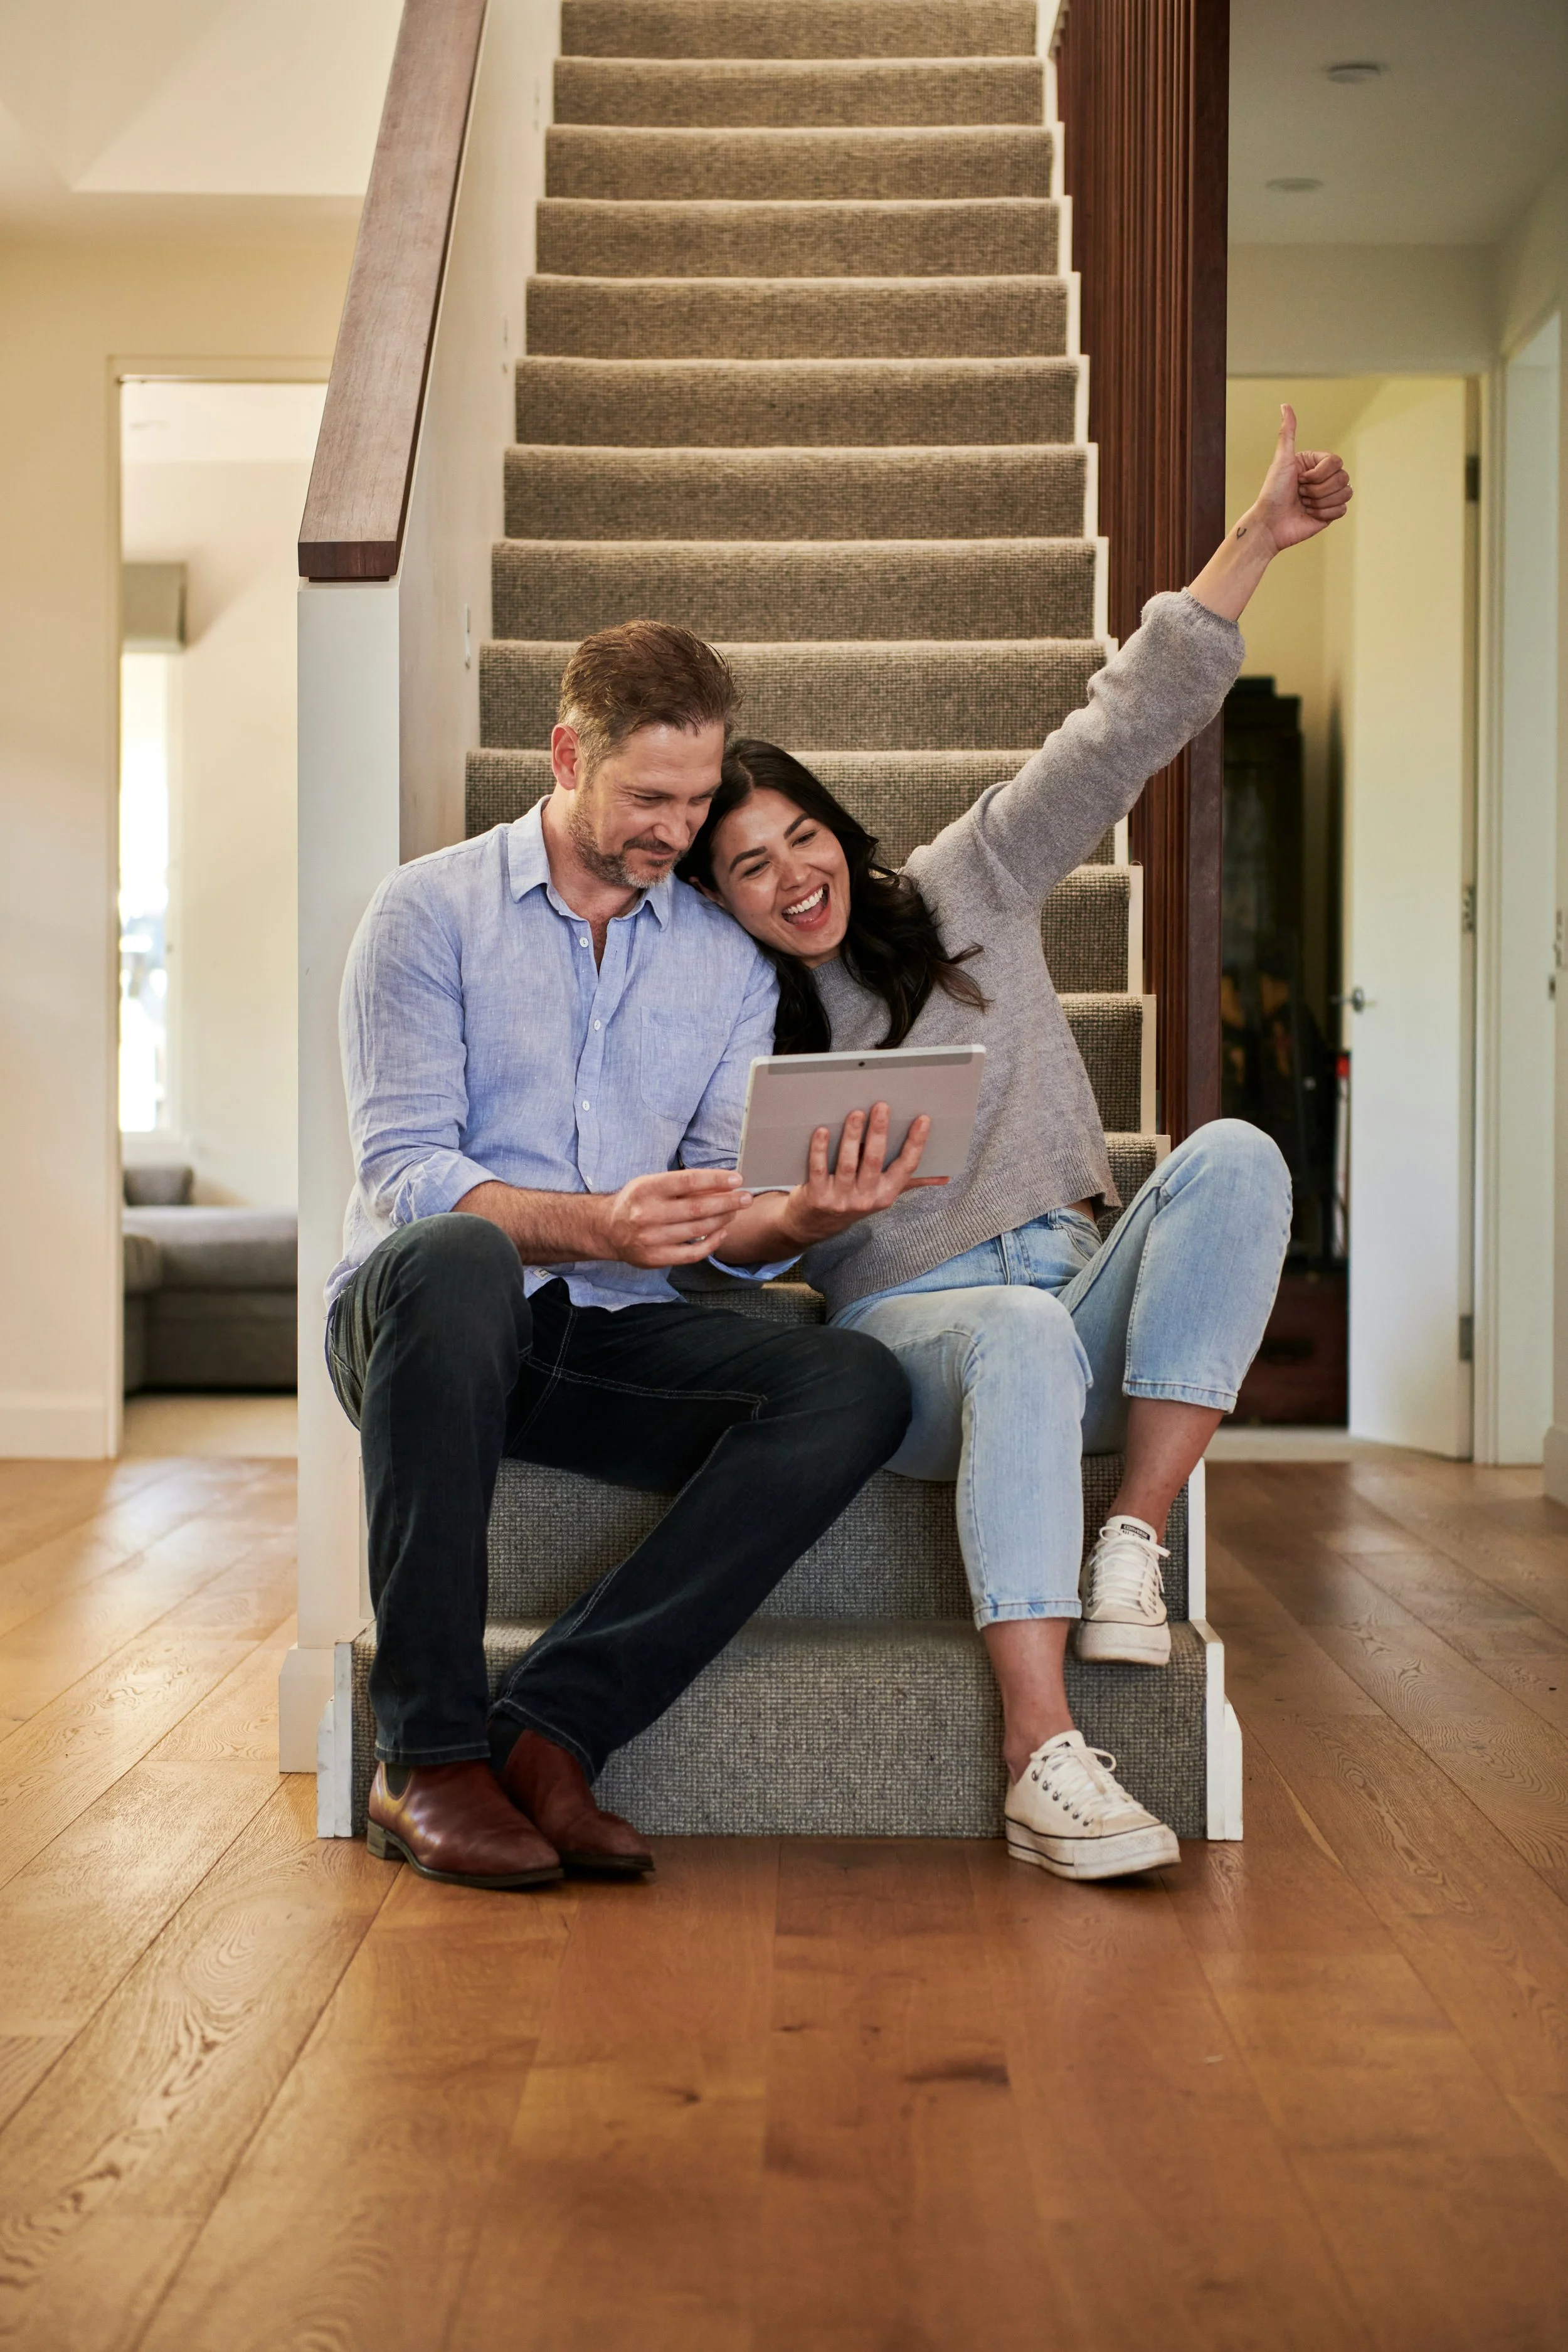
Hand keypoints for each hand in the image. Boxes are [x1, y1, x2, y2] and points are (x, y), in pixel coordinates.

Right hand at [600, 1167, 751, 1266]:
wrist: (607, 1230)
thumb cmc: (636, 1202)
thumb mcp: (651, 1183)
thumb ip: (680, 1184)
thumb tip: (719, 1183)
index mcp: (646, 1189)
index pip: (688, 1181)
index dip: (716, 1180)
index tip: (737, 1179)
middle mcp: (647, 1213)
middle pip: (698, 1208)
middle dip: (727, 1202)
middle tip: (746, 1198)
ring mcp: (651, 1239)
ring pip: (698, 1229)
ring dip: (722, 1220)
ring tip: (735, 1212)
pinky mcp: (656, 1258)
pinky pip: (692, 1253)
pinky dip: (711, 1243)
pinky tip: (722, 1232)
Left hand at [778, 1103, 945, 1248]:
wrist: (815, 1226)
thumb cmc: (854, 1202)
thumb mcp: (883, 1194)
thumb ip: (911, 1181)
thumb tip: (945, 1177)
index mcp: (886, 1194)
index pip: (906, 1166)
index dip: (916, 1143)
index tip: (923, 1119)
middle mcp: (866, 1198)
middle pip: (874, 1161)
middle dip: (879, 1132)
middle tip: (882, 1106)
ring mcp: (841, 1198)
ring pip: (848, 1164)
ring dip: (851, 1137)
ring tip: (855, 1113)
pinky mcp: (817, 1196)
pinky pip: (818, 1169)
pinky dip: (819, 1150)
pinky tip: (822, 1130)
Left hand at [1247, 402, 1352, 553]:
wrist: (1270, 524)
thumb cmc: (1272, 492)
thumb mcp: (1281, 460)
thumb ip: (1287, 432)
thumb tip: (1285, 405)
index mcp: (1315, 463)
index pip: (1336, 461)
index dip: (1317, 474)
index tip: (1298, 479)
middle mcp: (1324, 477)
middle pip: (1343, 477)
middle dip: (1317, 489)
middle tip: (1299, 493)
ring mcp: (1329, 495)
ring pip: (1345, 493)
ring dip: (1320, 502)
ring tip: (1303, 504)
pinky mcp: (1331, 513)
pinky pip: (1342, 509)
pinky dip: (1324, 513)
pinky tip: (1309, 514)